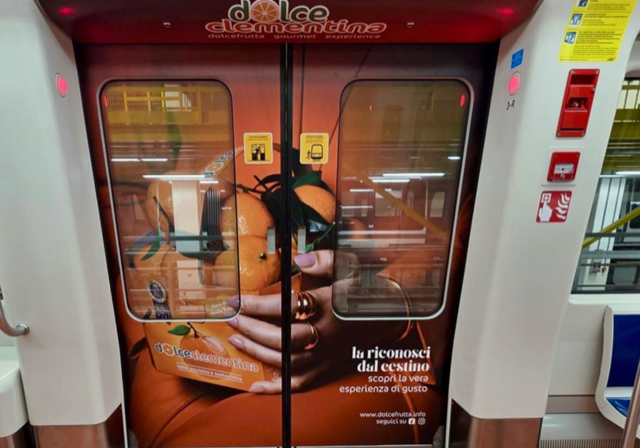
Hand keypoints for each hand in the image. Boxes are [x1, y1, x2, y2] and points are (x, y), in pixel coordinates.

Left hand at [226, 250, 405, 393]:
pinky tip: (256, 386)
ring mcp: (327, 354)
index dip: (257, 305)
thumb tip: (299, 259)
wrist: (390, 313)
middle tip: (231, 320)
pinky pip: (301, 383)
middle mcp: (327, 333)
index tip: (236, 301)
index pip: (286, 307)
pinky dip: (277, 388)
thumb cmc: (365, 287)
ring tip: (236, 340)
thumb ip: (324, 261)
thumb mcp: (350, 266)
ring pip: (287, 360)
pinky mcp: (328, 367)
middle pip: (283, 337)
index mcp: (330, 305)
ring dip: (258, 352)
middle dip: (252, 329)